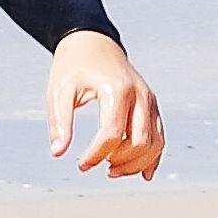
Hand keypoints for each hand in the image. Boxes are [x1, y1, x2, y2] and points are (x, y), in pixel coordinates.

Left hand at [48, 31, 163, 179]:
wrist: (93, 43)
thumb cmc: (73, 67)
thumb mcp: (59, 91)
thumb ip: (59, 121)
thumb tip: (58, 152)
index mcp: (117, 89)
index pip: (112, 134)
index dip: (96, 155)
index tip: (81, 165)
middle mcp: (140, 95)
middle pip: (140, 142)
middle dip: (119, 162)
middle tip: (98, 168)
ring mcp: (149, 101)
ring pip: (155, 143)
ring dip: (136, 164)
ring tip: (112, 170)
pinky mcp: (152, 106)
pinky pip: (159, 137)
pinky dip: (152, 157)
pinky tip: (141, 173)